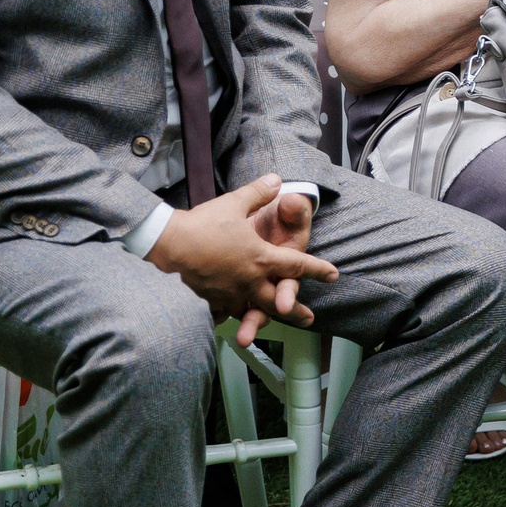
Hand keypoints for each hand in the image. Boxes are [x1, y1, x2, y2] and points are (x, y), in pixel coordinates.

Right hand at [148, 174, 339, 346]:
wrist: (172, 242)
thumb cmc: (206, 222)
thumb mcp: (236, 202)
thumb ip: (259, 192)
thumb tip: (277, 179)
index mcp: (262, 258)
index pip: (297, 266)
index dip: (318, 270)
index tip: (334, 275)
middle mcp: (250, 280)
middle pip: (278, 299)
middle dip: (295, 310)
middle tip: (309, 319)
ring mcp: (231, 292)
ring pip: (250, 310)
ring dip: (261, 319)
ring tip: (267, 327)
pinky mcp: (211, 298)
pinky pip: (224, 311)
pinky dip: (228, 314)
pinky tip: (227, 319)